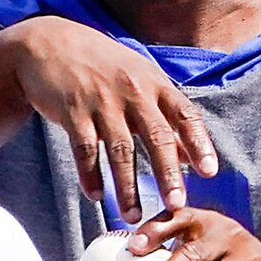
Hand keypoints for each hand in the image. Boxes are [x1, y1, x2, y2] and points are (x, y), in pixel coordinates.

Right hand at [0, 17, 221, 213]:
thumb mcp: (142, 83)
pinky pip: (85, 149)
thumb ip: (168, 119)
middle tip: (176, 204)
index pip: (186, 116)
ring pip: (120, 150)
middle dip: (168, 174)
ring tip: (134, 216)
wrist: (50, 44)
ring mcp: (102, 101)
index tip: (209, 173)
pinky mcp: (72, 111)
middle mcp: (133, 92)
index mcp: (156, 85)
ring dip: (127, 187)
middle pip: (157, 137)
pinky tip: (96, 196)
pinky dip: (90, 175)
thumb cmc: (106, 68)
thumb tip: (194, 158)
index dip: (200, 144)